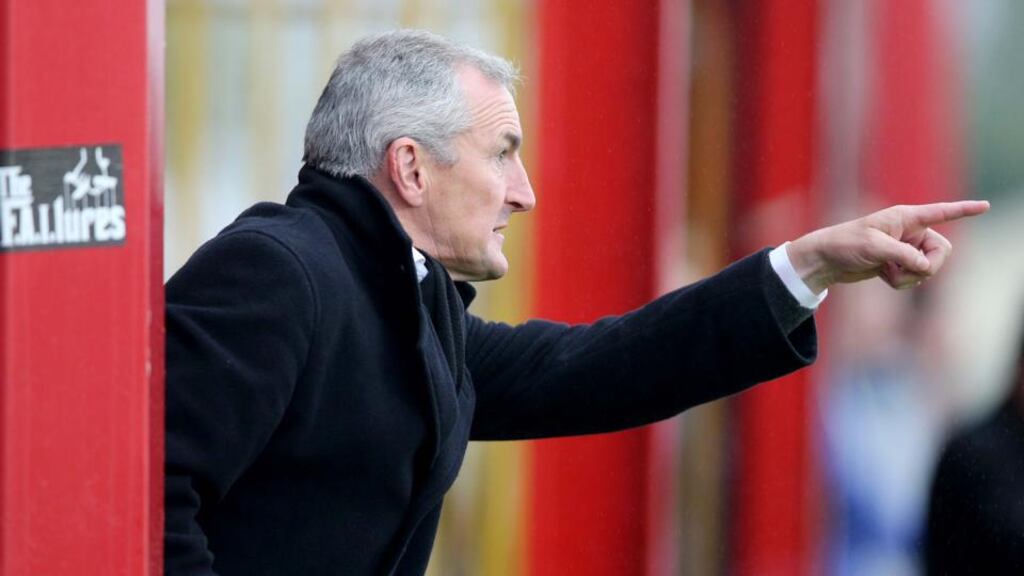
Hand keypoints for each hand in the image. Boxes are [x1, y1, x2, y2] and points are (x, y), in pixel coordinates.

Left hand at [786, 201, 990, 293]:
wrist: (825, 260)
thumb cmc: (845, 244)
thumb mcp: (875, 248)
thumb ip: (904, 255)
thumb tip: (926, 267)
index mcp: (904, 217)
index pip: (940, 212)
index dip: (963, 210)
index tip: (985, 206)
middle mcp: (909, 232)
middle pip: (941, 251)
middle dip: (928, 266)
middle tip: (906, 270)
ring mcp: (904, 249)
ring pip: (928, 268)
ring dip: (910, 277)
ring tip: (887, 272)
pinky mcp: (898, 264)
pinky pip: (914, 278)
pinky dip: (902, 281)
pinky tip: (883, 276)